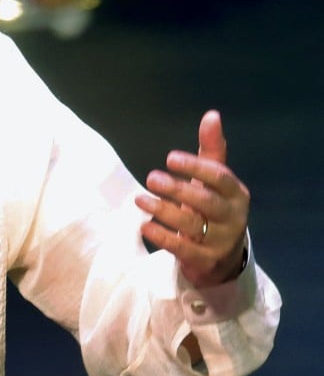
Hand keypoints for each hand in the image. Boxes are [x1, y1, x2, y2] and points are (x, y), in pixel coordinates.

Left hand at [134, 110, 248, 287]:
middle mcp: (233, 217)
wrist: (221, 255)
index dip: (196, 166)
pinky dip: (163, 237)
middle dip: (178, 189)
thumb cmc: (213, 207)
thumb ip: (211, 150)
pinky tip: (145, 226)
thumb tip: (212, 115)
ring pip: (193, 225)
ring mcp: (221, 241)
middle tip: (151, 177)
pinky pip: (183, 249)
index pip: (219, 177)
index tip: (170, 158)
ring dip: (164, 211)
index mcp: (236, 194)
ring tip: (140, 199)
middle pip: (207, 202)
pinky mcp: (206, 260)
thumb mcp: (214, 180)